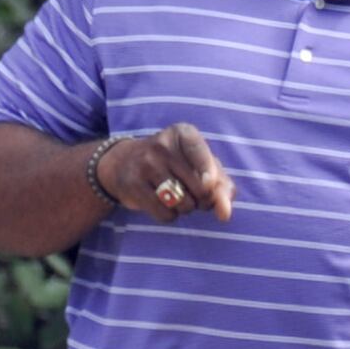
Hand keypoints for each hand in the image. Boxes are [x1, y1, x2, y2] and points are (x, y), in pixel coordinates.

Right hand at [109, 122, 233, 222]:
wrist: (124, 163)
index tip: (208, 184)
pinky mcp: (133, 185)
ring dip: (186, 208)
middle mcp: (162, 145)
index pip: (200, 153)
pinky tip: (163, 204)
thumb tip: (224, 214)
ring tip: (177, 196)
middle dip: (203, 199)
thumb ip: (221, 186)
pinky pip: (164, 213)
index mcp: (183, 133)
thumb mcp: (200, 165)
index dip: (209, 173)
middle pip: (199, 187)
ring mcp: (145, 164)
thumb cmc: (175, 164)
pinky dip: (170, 216)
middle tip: (195, 194)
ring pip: (183, 203)